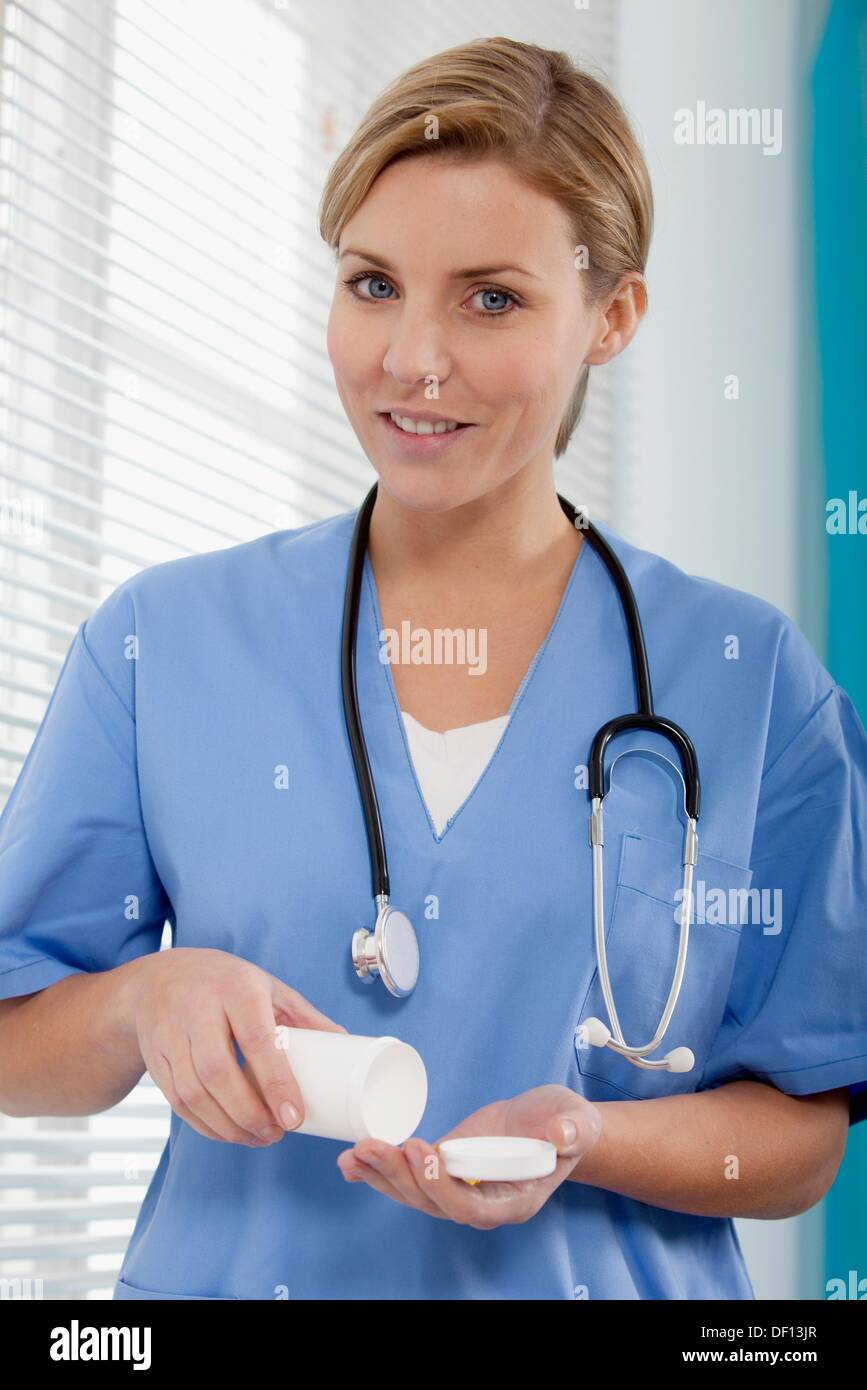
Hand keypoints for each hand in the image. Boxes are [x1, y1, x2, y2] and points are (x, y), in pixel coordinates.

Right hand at [130, 947, 346, 1147]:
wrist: (158, 979)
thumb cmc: (225, 984)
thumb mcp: (267, 987)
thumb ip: (304, 1017)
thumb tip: (347, 1045)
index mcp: (236, 988)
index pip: (256, 1039)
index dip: (276, 1082)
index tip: (293, 1117)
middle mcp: (198, 1009)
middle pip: (218, 1072)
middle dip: (249, 1113)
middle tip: (275, 1134)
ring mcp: (170, 1034)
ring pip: (193, 1092)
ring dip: (227, 1126)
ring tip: (257, 1138)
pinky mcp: (154, 1057)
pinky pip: (176, 1101)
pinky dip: (203, 1125)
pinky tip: (227, 1132)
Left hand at [336, 1084, 601, 1228]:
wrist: (552, 1121)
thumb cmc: (566, 1125)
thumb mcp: (576, 1122)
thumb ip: (571, 1130)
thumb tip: (561, 1135)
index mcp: (514, 1201)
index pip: (472, 1208)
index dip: (443, 1187)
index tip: (424, 1152)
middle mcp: (481, 1202)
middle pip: (432, 1203)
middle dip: (399, 1176)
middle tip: (371, 1146)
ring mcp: (459, 1188)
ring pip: (413, 1194)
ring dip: (380, 1174)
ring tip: (353, 1153)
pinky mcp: (443, 1168)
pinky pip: (408, 1177)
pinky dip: (378, 1170)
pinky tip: (352, 1161)